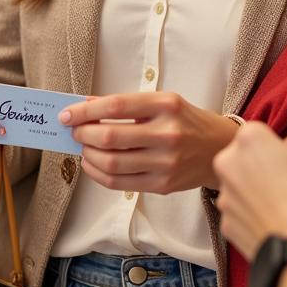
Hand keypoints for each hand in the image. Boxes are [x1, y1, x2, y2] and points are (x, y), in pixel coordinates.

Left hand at [60, 92, 238, 193]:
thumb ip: (126, 104)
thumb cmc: (186, 121)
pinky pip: (119, 182)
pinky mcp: (163, 185)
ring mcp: (165, 163)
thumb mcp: (162, 102)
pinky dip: (98, 173)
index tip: (67, 114)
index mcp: (166, 105)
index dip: (86, 111)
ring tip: (82, 147)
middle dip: (83, 134)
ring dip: (88, 154)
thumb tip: (86, 105)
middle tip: (74, 131)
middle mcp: (167, 134)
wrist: (219, 149)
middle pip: (110, 137)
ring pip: (111, 163)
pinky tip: (93, 164)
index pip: (116, 106)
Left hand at [213, 123, 286, 259]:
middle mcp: (227, 162)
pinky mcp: (224, 222)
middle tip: (282, 182)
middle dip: (257, 166)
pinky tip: (270, 221)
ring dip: (252, 190)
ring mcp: (223, 195)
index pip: (257, 132)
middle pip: (241, 158)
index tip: (286, 160)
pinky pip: (239, 211)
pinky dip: (251, 214)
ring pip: (238, 185)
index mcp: (248, 139)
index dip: (273, 146)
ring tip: (279, 205)